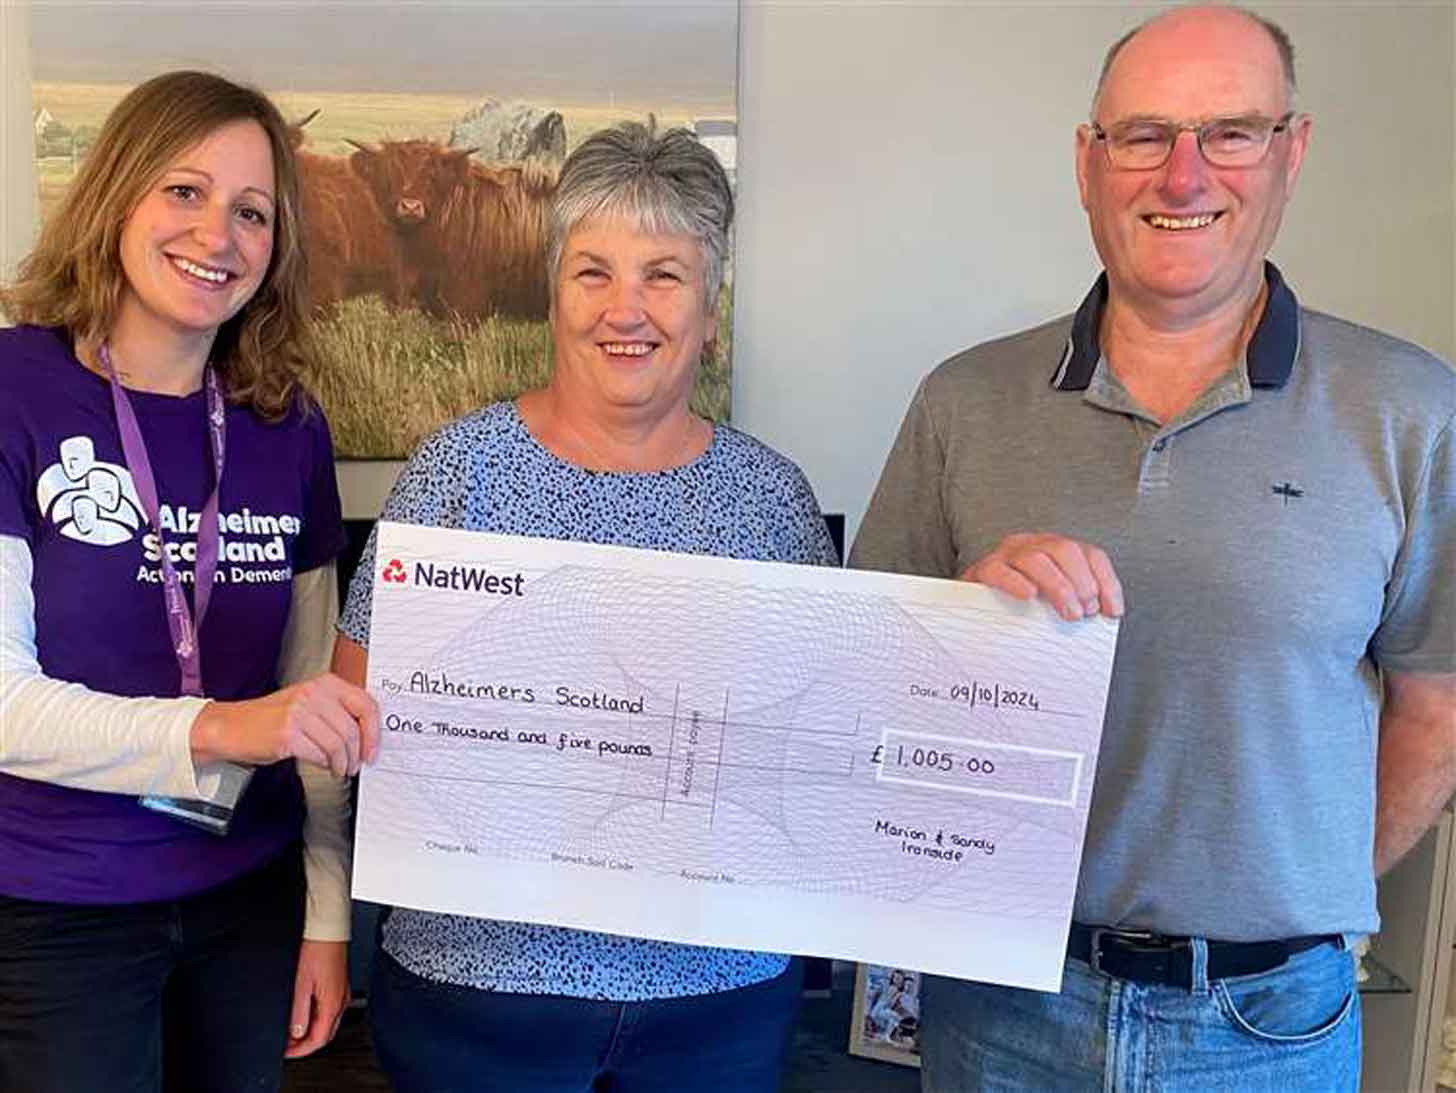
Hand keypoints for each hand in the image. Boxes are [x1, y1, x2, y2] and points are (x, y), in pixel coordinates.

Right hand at [190, 673, 379, 775]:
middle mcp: (313, 694)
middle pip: (353, 728)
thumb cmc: (271, 718)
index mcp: (325, 683)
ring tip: (341, 769)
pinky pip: (320, 754)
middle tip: (356, 765)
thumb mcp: (309, 703)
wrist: (231, 727)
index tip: (373, 749)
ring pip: (338, 744)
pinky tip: (325, 766)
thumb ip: (337, 711)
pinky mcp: (288, 733)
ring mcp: (299, 713)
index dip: (374, 731)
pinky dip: (326, 764)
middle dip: (358, 753)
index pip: (365, 704)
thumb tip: (368, 735)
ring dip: (343, 763)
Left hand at [284, 939, 350, 1058]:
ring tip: (293, 1030)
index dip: (300, 1050)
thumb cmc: (316, 953)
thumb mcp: (301, 986)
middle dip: (307, 1044)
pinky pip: (330, 1012)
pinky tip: (305, 1014)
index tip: (286, 1052)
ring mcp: (342, 994)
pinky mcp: (340, 987)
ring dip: (312, 1032)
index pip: (318, 1040)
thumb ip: (299, 1012)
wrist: (328, 933)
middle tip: (289, 1044)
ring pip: (328, 1025)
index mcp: (332, 1004)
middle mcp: (341, 1002)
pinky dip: (317, 1020)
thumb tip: (296, 1033)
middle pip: (325, 1035)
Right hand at [962, 533, 1123, 620]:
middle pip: (1065, 550)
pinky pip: (999, 570)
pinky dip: (1015, 581)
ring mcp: (1007, 555)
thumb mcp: (1051, 601)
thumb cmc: (1016, 606)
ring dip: (1059, 587)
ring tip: (1068, 613)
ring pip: (1037, 558)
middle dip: (1082, 584)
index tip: (1112, 611)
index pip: (1090, 555)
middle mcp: (1033, 545)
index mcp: (1055, 550)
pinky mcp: (983, 569)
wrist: (969, 607)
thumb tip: (1103, 619)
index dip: (1107, 582)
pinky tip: (1028, 595)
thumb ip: (1075, 602)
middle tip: (1084, 614)